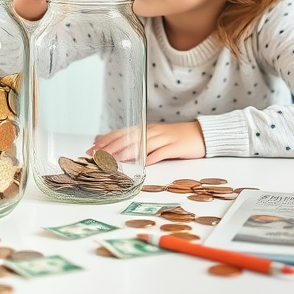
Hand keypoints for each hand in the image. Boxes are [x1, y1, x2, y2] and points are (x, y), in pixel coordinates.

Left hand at [91, 121, 205, 165]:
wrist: (200, 133)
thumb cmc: (174, 137)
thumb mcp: (153, 136)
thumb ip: (136, 140)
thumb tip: (113, 145)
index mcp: (144, 129)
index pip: (121, 133)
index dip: (106, 140)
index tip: (92, 147)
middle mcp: (151, 132)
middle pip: (128, 139)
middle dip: (111, 147)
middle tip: (97, 155)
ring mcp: (164, 139)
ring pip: (142, 145)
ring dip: (126, 152)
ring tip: (114, 159)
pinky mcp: (175, 147)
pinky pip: (162, 153)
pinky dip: (152, 158)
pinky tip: (143, 164)